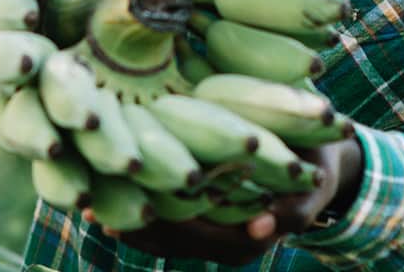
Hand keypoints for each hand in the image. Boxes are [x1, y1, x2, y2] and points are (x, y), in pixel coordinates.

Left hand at [92, 134, 363, 261]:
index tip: (122, 214)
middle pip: (168, 240)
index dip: (157, 227)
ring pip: (160, 234)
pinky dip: (135, 208)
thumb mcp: (314, 186)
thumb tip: (262, 228)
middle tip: (90, 206)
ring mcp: (211, 231)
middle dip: (129, 223)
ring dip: (124, 217)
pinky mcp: (202, 214)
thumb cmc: (314, 165)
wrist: (318, 161)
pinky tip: (103, 193)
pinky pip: (164, 221)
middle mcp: (224, 241)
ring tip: (85, 201)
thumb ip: (294, 209)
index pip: (193, 238)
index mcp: (246, 237)